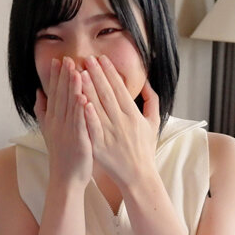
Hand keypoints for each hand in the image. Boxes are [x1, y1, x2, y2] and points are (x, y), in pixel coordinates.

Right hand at [34, 57, 92, 186]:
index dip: (55, 77)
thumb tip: (38, 92)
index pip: (53, 94)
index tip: (57, 60)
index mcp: (52, 120)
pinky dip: (80, 110)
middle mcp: (57, 123)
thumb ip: (42, 110)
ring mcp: (66, 132)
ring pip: (69, 106)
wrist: (65, 178)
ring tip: (76, 71)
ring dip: (72, 88)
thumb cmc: (61, 154)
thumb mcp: (48, 130)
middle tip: (67, 59)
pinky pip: (79, 123)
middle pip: (60, 96)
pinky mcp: (77, 141)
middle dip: (64, 77)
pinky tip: (84, 97)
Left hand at [80, 55, 159, 187]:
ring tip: (80, 72)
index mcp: (133, 115)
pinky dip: (89, 114)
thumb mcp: (153, 123)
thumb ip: (151, 101)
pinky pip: (93, 127)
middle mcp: (122, 122)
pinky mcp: (100, 146)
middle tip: (87, 58)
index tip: (101, 58)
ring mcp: (111, 134)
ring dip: (89, 89)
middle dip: (97, 74)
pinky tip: (82, 101)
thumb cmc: (145, 149)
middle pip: (108, 93)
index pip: (120, 88)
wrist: (138, 176)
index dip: (110, 72)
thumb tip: (146, 83)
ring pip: (98, 107)